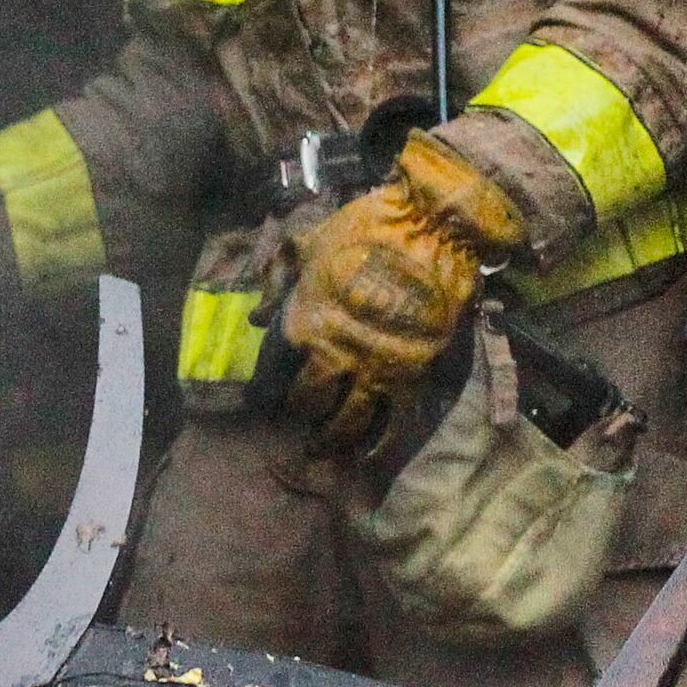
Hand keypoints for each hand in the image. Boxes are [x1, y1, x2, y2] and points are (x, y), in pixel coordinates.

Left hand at [280, 130, 526, 450]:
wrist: (433, 227)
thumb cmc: (366, 228)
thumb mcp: (308, 243)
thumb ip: (276, 278)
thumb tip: (253, 316)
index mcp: (307, 322)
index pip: (277, 368)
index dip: (268, 385)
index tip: (264, 395)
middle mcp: (338, 353)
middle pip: (310, 401)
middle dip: (301, 413)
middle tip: (298, 422)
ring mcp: (378, 368)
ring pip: (350, 421)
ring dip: (334, 439)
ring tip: (323, 448)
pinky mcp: (417, 374)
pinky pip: (397, 423)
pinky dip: (383, 446)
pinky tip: (371, 459)